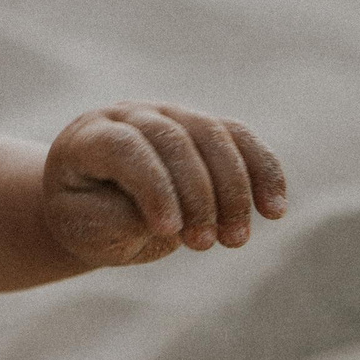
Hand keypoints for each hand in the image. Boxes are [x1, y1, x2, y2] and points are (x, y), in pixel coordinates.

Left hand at [42, 102, 288, 267]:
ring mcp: (168, 115)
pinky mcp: (201, 128)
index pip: (126, 148)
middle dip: (197, 195)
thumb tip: (171, 214)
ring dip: (234, 190)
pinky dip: (263, 172)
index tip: (169, 231)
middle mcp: (129, 115)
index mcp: (89, 137)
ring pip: (214, 136)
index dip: (153, 187)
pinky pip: (241, 140)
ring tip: (236, 240)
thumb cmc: (84, 219)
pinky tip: (274, 210)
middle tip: (205, 245)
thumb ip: (120, 216)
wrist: (92, 206)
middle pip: (174, 140)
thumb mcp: (86, 226)